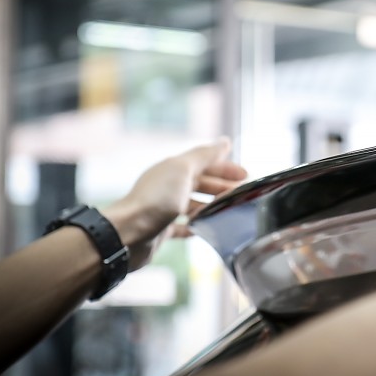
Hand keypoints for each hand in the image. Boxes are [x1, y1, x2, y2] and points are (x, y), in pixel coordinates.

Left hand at [102, 137, 247, 269]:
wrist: (128, 234)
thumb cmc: (156, 199)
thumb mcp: (184, 170)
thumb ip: (205, 156)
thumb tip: (225, 142)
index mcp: (174, 169)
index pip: (205, 162)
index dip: (226, 167)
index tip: (246, 176)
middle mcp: (169, 186)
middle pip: (201, 182)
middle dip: (222, 186)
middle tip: (242, 194)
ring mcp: (165, 208)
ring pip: (195, 203)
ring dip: (212, 205)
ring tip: (230, 211)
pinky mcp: (162, 229)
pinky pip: (183, 225)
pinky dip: (197, 225)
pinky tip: (208, 228)